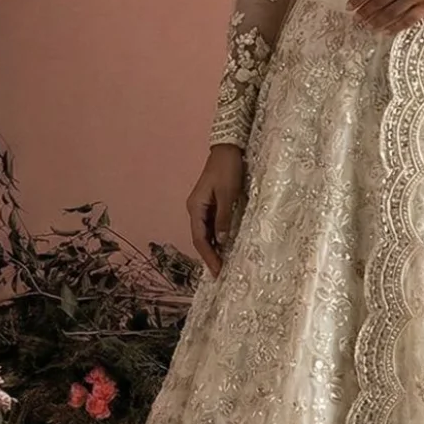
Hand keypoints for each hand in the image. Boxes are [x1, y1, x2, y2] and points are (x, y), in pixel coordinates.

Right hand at [187, 145, 244, 278]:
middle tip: (220, 273)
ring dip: (213, 248)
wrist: (227, 150)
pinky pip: (211, 225)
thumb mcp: (228, 194)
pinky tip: (225, 246)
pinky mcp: (210, 203)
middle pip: (200, 238)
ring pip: (205, 233)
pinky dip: (217, 237)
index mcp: (196, 207)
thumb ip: (224, 218)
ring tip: (222, 264)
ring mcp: (202, 206)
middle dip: (209, 256)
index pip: (199, 238)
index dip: (208, 256)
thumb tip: (222, 241)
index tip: (217, 271)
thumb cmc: (228, 170)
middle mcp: (195, 209)